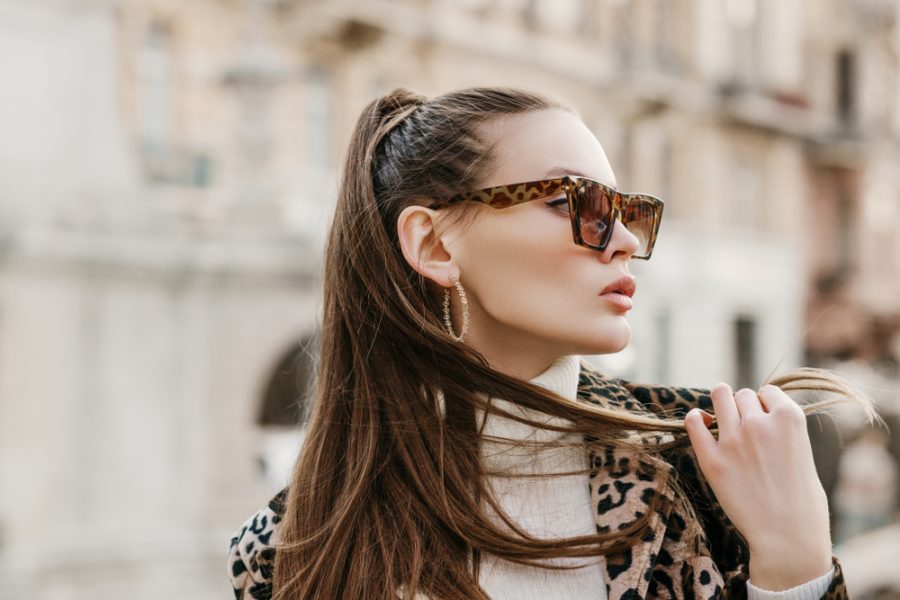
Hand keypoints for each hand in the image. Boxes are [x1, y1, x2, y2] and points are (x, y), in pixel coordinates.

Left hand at [685, 383, 832, 590]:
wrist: (788, 536)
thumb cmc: (801, 501)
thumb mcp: (803, 452)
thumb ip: (781, 429)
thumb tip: (758, 413)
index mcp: (789, 418)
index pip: (767, 392)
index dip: (763, 404)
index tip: (762, 418)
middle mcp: (759, 422)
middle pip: (742, 395)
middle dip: (742, 407)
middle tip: (744, 426)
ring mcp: (733, 439)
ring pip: (719, 396)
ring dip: (719, 403)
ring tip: (719, 417)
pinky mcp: (712, 459)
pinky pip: (694, 422)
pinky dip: (695, 418)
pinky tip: (700, 423)